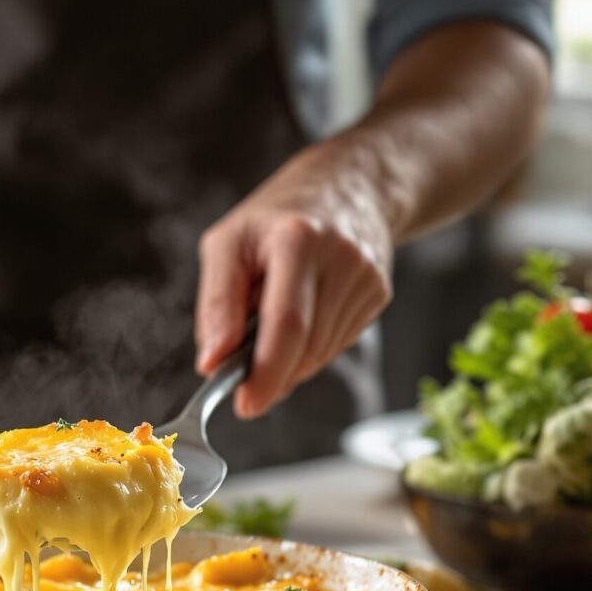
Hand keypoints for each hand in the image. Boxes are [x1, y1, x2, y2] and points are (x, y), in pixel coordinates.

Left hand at [195, 141, 396, 417]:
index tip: (246, 405)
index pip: (287, 323)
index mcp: (297, 239)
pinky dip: (311, 347)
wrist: (350, 184)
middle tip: (245, 379)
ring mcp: (366, 278)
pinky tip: (303, 316)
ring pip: (321, 353)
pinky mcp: (379, 293)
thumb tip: (211, 363)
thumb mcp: (228, 243)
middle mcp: (340, 258)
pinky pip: (338, 344)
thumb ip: (217, 304)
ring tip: (273, 322)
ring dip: (289, 359)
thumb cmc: (275, 216)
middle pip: (306, 346)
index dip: (266, 373)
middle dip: (272, 374)